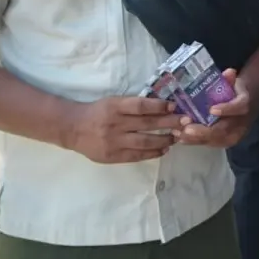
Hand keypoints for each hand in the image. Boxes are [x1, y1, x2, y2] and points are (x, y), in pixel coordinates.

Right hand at [63, 96, 185, 163]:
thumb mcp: (113, 102)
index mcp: (115, 107)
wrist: (73, 129)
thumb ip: (133, 105)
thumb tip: (161, 106)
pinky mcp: (112, 156)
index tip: (174, 106)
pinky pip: (136, 156)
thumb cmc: (97, 112)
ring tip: (177, 137)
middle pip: (146, 124)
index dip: (158, 106)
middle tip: (185, 122)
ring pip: (144, 142)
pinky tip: (163, 150)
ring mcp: (114, 142)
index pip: (140, 106)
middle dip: (169, 123)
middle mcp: (115, 124)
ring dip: (164, 140)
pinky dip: (152, 153)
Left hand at [175, 69, 253, 147]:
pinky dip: (194, 141)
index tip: (212, 109)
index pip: (238, 107)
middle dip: (204, 131)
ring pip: (215, 139)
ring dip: (196, 138)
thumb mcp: (233, 83)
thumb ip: (229, 79)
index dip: (226, 109)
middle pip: (224, 129)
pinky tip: (180, 138)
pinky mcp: (224, 142)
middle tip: (187, 129)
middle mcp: (241, 123)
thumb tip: (229, 72)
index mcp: (244, 104)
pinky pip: (209, 144)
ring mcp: (233, 135)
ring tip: (179, 133)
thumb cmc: (234, 92)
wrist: (243, 107)